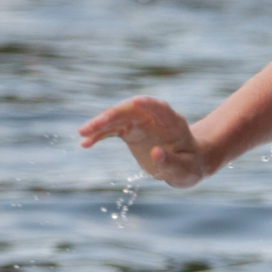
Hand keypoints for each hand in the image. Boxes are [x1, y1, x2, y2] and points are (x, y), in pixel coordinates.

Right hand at [78, 96, 212, 187]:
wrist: (184, 165)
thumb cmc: (189, 167)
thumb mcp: (184, 170)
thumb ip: (171, 162)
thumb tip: (155, 153)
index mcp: (173, 123)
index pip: (161, 108)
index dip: (149, 104)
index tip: (135, 101)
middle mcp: (155, 118)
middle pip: (131, 111)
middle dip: (112, 115)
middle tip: (92, 126)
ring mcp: (141, 123)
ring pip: (117, 117)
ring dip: (99, 124)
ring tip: (82, 134)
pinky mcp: (130, 131)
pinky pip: (111, 129)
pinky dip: (99, 135)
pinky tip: (85, 143)